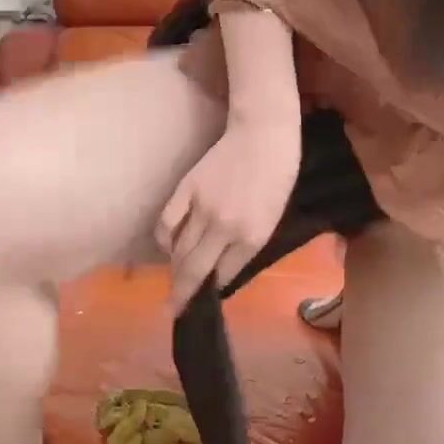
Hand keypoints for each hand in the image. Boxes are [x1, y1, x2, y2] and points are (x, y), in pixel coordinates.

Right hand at [156, 116, 299, 314]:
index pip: (224, 275)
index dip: (212, 290)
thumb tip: (223, 267)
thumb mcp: (273, 218)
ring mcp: (202, 208)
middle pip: (195, 270)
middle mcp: (225, 227)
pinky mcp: (186, 190)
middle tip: (173, 310)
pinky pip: (166, 224)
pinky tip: (168, 247)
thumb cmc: (278, 176)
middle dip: (182, 295)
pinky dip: (164, 241)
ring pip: (179, 250)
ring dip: (174, 270)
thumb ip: (248, 244)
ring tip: (173, 281)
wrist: (264, 134)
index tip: (202, 302)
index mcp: (253, 236)